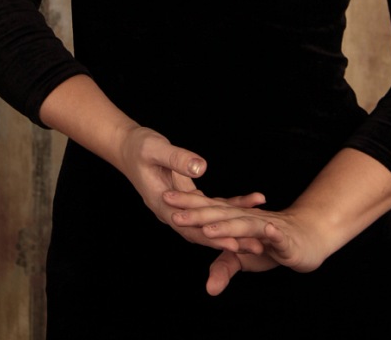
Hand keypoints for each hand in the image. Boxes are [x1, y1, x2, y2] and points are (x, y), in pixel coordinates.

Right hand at [116, 126, 265, 252]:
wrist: (129, 147)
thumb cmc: (140, 147)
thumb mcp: (156, 150)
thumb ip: (177, 158)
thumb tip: (201, 167)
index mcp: (164, 205)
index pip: (191, 228)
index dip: (213, 236)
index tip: (235, 243)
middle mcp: (174, 211)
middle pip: (204, 232)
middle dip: (231, 239)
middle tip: (258, 245)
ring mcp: (182, 207)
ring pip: (210, 223)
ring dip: (234, 229)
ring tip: (261, 234)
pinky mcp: (189, 197)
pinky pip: (212, 206)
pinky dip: (230, 207)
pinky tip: (250, 203)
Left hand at [163, 189, 329, 293]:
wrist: (307, 236)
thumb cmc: (270, 246)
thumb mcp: (243, 258)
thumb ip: (224, 268)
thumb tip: (208, 289)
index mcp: (234, 219)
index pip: (208, 209)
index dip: (188, 203)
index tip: (166, 198)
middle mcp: (247, 219)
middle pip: (220, 213)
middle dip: (197, 212)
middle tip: (173, 208)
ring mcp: (265, 227)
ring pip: (244, 224)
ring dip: (227, 225)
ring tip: (208, 228)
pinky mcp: (284, 239)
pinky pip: (276, 235)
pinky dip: (270, 232)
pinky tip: (265, 229)